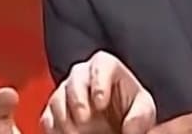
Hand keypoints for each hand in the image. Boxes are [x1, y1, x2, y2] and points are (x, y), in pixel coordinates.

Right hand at [40, 51, 155, 133]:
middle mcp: (83, 74)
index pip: (101, 64)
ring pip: (58, 98)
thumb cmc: (130, 109)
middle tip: (84, 120)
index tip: (101, 102)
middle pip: (75, 78)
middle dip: (77, 100)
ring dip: (65, 118)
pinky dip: (54, 129)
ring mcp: (66, 91)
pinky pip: (48, 117)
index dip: (99, 82)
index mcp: (106, 66)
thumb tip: (131, 129)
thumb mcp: (143, 110)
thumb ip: (140, 117)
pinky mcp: (54, 111)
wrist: (115, 122)